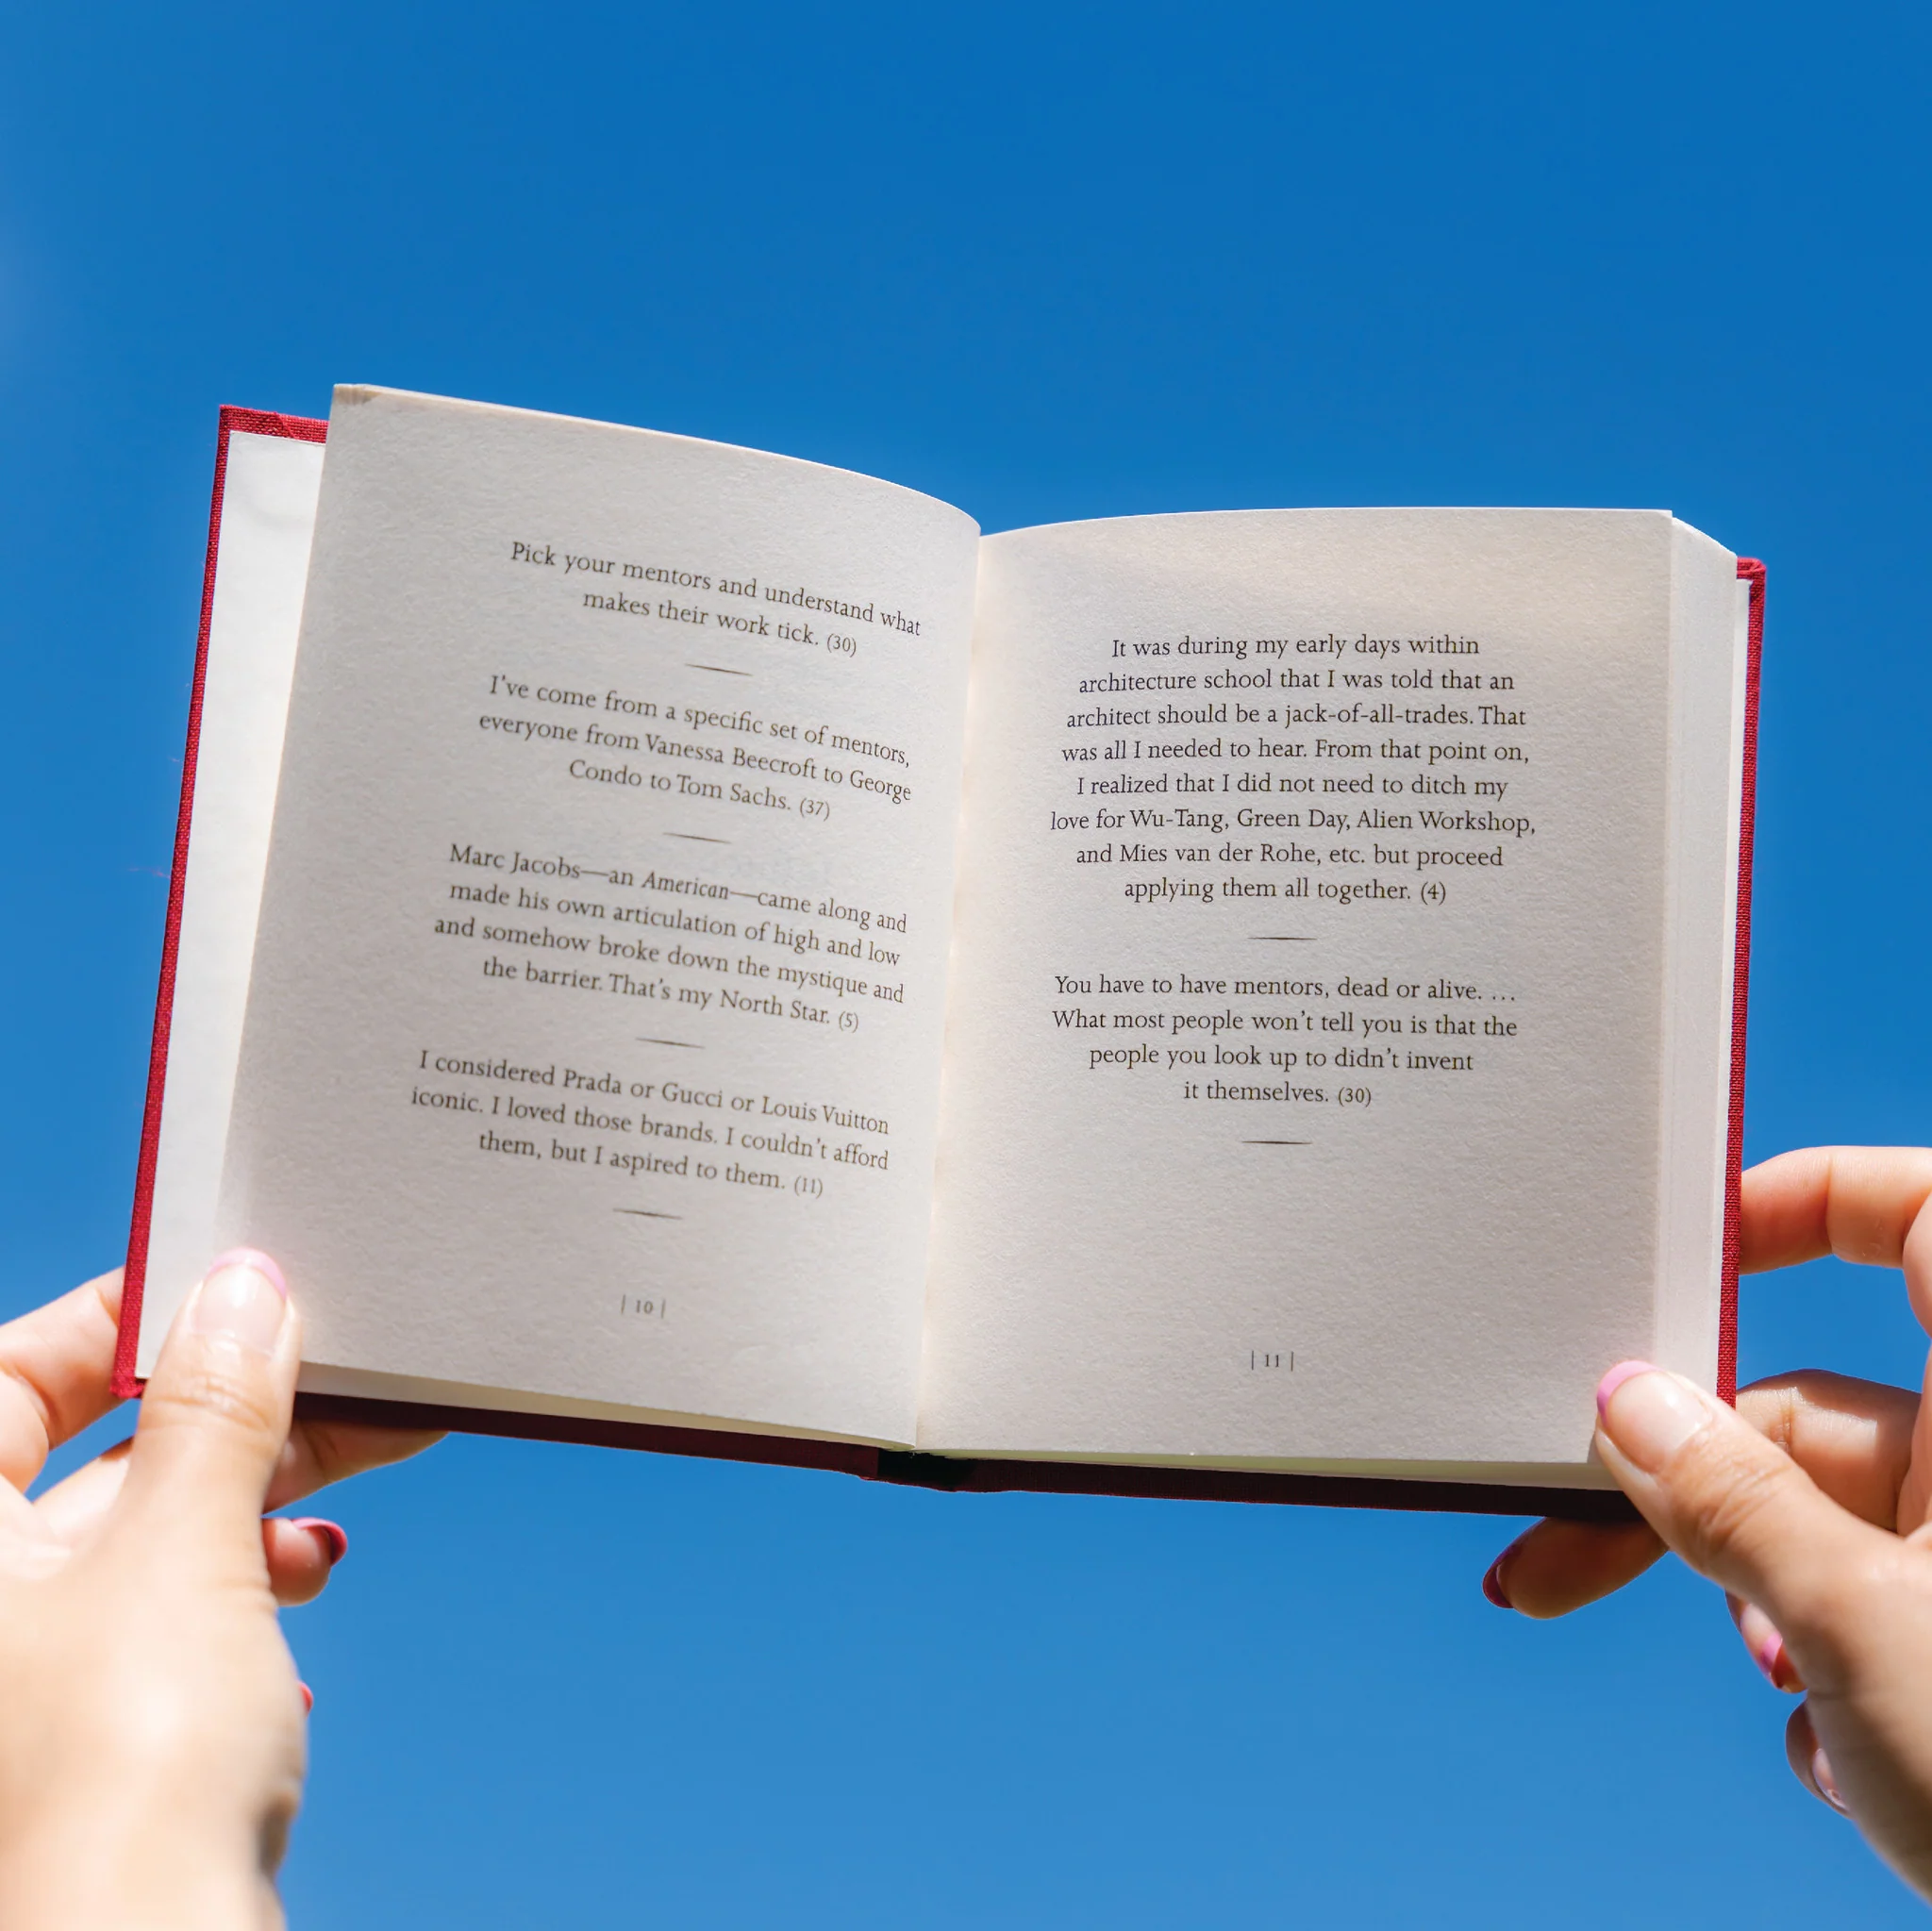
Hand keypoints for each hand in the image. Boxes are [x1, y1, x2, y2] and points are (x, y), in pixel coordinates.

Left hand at [0, 1253, 440, 1928]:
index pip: (15, 1373)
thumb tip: (242, 1291)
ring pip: (148, 1532)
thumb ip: (215, 1408)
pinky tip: (303, 1580)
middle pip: (97, 1452)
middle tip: (329, 1374)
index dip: (123, 1320)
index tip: (229, 1286)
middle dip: (223, 1415)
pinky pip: (171, 1611)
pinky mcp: (95, 1729)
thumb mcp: (182, 1548)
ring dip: (251, 1501)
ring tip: (334, 1491)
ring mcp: (30, 1670)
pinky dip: (242, 1585)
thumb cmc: (114, 1780)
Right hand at [1482, 1148, 1931, 1894]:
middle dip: (1685, 1486)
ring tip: (1775, 1689)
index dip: (1799, 1202)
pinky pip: (1873, 1625)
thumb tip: (1622, 1402)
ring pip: (1828, 1536)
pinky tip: (1845, 1764)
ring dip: (1758, 1602)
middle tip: (1552, 1552)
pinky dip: (1830, 1679)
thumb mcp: (1862, 1624)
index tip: (1681, 1253)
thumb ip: (1728, 1501)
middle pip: (1813, 1419)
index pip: (1911, 1214)